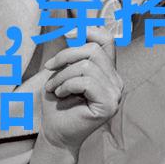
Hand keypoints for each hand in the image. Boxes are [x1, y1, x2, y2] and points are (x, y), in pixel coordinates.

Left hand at [39, 26, 122, 157]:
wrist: (55, 133)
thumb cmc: (57, 103)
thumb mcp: (62, 71)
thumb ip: (72, 54)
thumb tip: (72, 31)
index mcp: (107, 70)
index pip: (107, 40)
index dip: (88, 31)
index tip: (67, 34)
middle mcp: (115, 80)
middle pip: (94, 50)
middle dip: (65, 56)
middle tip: (49, 70)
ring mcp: (115, 93)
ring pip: (87, 66)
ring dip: (62, 75)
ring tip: (53, 88)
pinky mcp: (109, 104)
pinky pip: (86, 82)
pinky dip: (67, 85)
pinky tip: (60, 94)